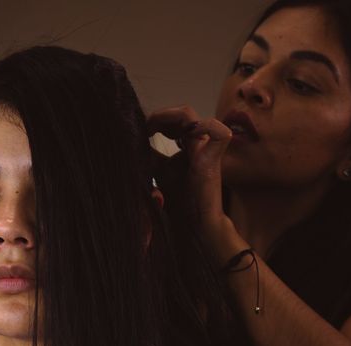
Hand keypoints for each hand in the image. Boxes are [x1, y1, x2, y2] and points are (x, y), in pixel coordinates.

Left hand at [147, 106, 232, 229]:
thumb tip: (131, 141)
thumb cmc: (177, 202)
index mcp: (186, 146)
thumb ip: (146, 156)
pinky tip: (180, 138)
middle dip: (158, 116)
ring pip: (190, 115)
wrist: (192, 226)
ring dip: (167, 117)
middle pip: (179, 113)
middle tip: (144, 130)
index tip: (140, 131)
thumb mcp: (154, 173)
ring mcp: (206, 150)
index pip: (172, 119)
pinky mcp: (213, 161)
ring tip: (152, 130)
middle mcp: (196, 144)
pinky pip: (220, 134)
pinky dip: (205, 126)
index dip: (155, 119)